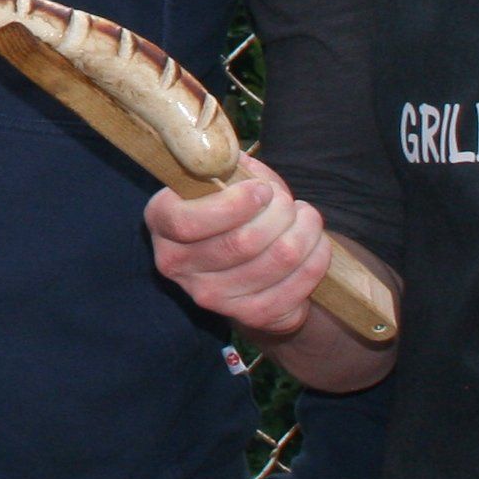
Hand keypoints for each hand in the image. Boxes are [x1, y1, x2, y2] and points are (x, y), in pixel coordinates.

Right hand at [146, 163, 332, 339]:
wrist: (239, 261)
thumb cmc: (230, 210)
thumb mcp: (222, 182)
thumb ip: (231, 168)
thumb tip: (244, 163)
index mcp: (162, 223)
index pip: (187, 222)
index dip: (234, 204)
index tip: (263, 190)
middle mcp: (177, 265)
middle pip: (240, 242)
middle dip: (279, 214)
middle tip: (289, 203)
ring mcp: (212, 297)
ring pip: (275, 261)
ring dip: (303, 233)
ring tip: (307, 218)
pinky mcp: (250, 315)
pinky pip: (294, 287)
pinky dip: (314, 260)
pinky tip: (316, 244)